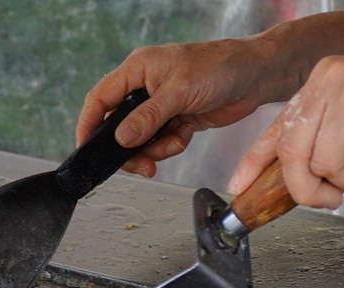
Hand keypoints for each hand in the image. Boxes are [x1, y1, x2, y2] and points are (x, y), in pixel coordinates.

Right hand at [76, 38, 275, 176]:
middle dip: (129, 148)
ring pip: (139, 138)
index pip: (100, 99)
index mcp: (137, 69)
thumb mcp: (180, 92)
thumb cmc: (222, 66)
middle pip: (118, 126)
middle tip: (142, 164)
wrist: (257, 75)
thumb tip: (121, 139)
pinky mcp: (173, 118)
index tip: (87, 149)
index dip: (89, 125)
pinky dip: (170, 145)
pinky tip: (186, 134)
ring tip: (175, 142)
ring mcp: (158, 104)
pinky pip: (159, 141)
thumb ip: (148, 117)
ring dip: (154, 148)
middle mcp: (143, 86)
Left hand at [229, 53, 343, 208]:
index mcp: (321, 80)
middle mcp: (331, 81)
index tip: (238, 186)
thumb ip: (322, 135)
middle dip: (307, 188)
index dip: (253, 161)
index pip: (278, 127)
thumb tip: (294, 178)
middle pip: (293, 154)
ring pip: (326, 164)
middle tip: (329, 199)